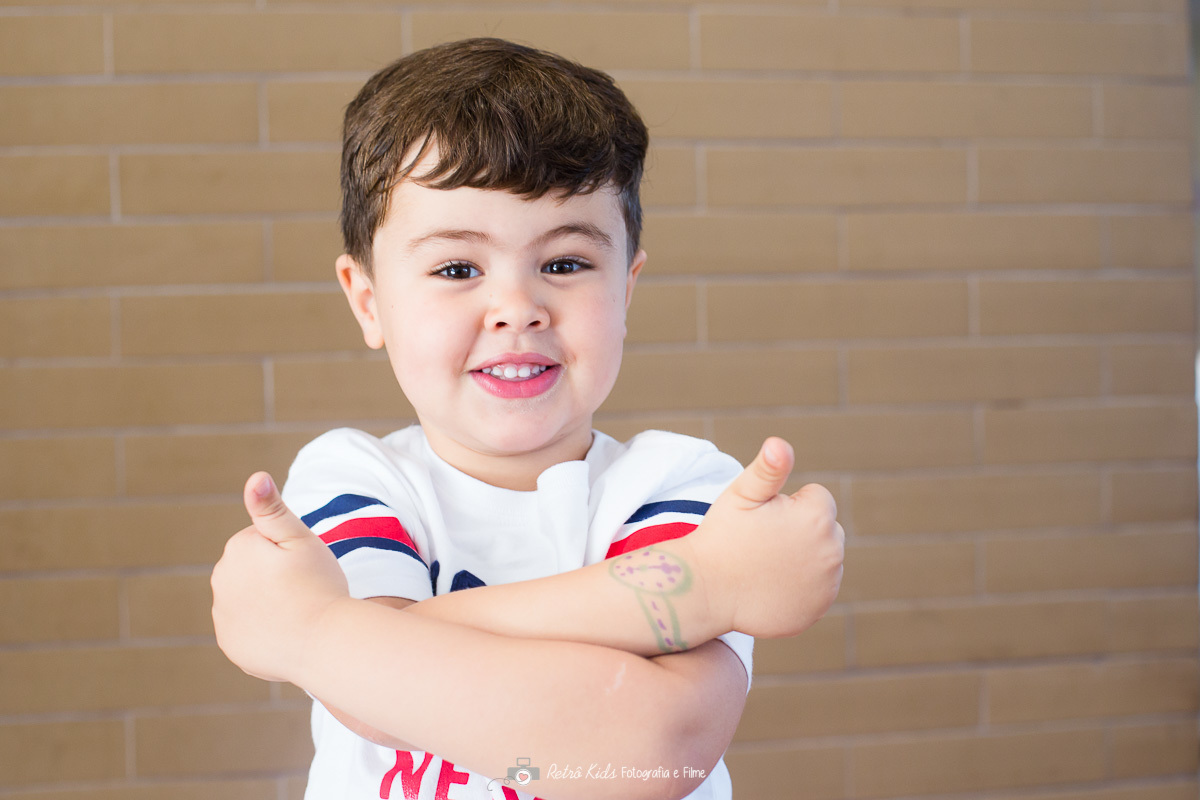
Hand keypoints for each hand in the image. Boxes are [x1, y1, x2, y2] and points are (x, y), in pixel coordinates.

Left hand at [211, 472, 349, 682]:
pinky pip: (246, 628)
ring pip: (248, 598)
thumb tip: (255, 477)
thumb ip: (272, 508)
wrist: (324, 643)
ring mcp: (223, 617)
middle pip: (251, 569)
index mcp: (236, 550)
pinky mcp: (230, 645)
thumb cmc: (319, 585)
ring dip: (267, 601)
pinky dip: (263, 628)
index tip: (303, 566)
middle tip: (303, 587)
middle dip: (272, 574)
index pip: (261, 541)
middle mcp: (220, 582)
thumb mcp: (301, 538)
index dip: (287, 551)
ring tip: (297, 610)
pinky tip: (286, 632)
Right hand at [692, 438, 844, 638]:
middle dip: (801, 529)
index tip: (763, 520)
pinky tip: (772, 585)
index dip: (787, 504)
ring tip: (766, 564)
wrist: (705, 591)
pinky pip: (818, 587)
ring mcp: (828, 584)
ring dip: (804, 557)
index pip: (816, 497)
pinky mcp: (819, 608)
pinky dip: (802, 585)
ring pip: (823, 557)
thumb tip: (779, 444)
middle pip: (824, 527)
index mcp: (818, 516)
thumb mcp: (741, 494)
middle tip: (762, 542)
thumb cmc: (721, 536)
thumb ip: (768, 468)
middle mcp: (832, 551)